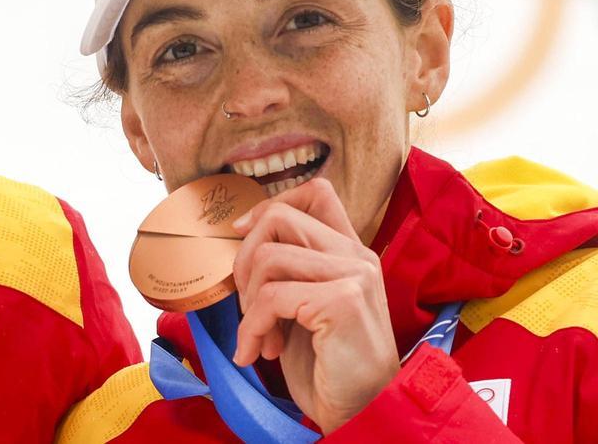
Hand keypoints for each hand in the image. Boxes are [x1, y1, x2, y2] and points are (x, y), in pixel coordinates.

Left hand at [230, 178, 397, 432]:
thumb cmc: (327, 361)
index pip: (315, 192)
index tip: (242, 235)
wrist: (361, 410)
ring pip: (268, 257)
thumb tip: (240, 233)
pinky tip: (260, 353)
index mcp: (349, 250)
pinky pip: (270, 297)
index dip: (269, 206)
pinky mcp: (342, 302)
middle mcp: (356, 256)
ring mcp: (353, 276)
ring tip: (261, 336)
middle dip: (244, 259)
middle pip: (280, 216)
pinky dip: (252, 327)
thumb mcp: (304, 303)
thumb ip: (289, 267)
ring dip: (248, 303)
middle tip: (246, 302)